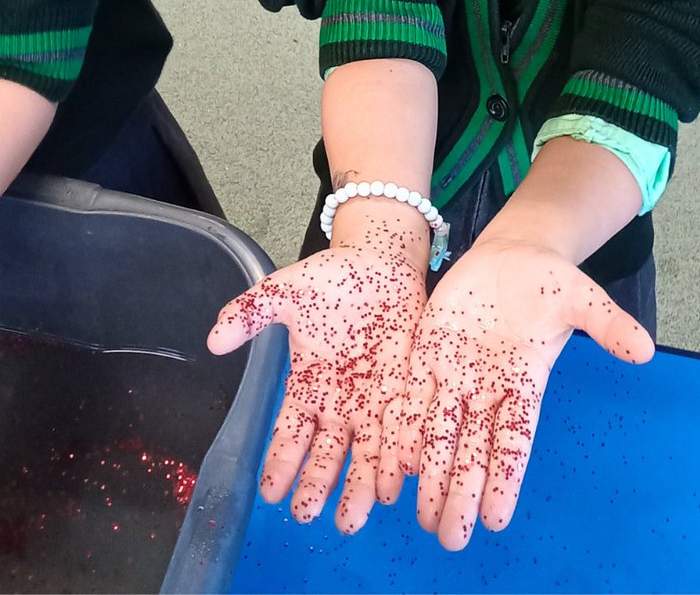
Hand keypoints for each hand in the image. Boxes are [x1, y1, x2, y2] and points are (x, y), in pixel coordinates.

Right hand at [208, 244, 425, 532]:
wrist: (380, 260)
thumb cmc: (330, 278)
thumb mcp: (284, 291)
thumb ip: (250, 313)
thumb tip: (213, 340)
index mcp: (308, 386)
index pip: (290, 433)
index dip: (280, 461)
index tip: (270, 492)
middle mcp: (342, 403)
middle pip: (328, 452)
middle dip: (317, 484)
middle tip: (307, 515)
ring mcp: (376, 399)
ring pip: (367, 451)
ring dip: (360, 484)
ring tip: (352, 517)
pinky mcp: (408, 387)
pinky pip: (404, 426)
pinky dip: (400, 452)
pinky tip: (398, 479)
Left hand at [395, 239, 653, 549]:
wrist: (510, 252)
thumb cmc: (549, 280)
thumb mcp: (580, 296)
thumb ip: (606, 324)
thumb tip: (645, 349)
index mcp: (524, 381)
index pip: (513, 439)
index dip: (504, 477)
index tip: (496, 519)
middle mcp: (487, 387)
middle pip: (472, 447)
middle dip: (461, 490)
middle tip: (450, 537)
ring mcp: (454, 372)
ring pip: (437, 430)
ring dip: (428, 472)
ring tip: (420, 516)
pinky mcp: (426, 351)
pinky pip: (410, 394)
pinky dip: (402, 427)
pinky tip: (392, 461)